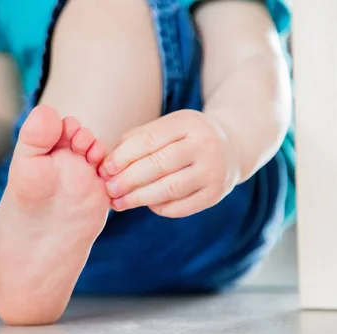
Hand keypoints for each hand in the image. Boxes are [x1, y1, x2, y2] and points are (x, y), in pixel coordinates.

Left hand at [99, 110, 240, 217]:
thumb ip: (135, 141)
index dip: (123, 156)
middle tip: (108, 188)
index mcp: (188, 123)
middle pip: (158, 165)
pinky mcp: (215, 195)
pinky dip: (158, 207)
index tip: (105, 168)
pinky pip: (180, 207)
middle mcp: (205, 146)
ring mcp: (213, 171)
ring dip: (139, 198)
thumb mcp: (166, 128)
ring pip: (168, 189)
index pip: (148, 141)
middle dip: (128, 179)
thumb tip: (106, 164)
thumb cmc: (184, 138)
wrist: (230, 149)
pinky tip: (145, 205)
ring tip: (119, 202)